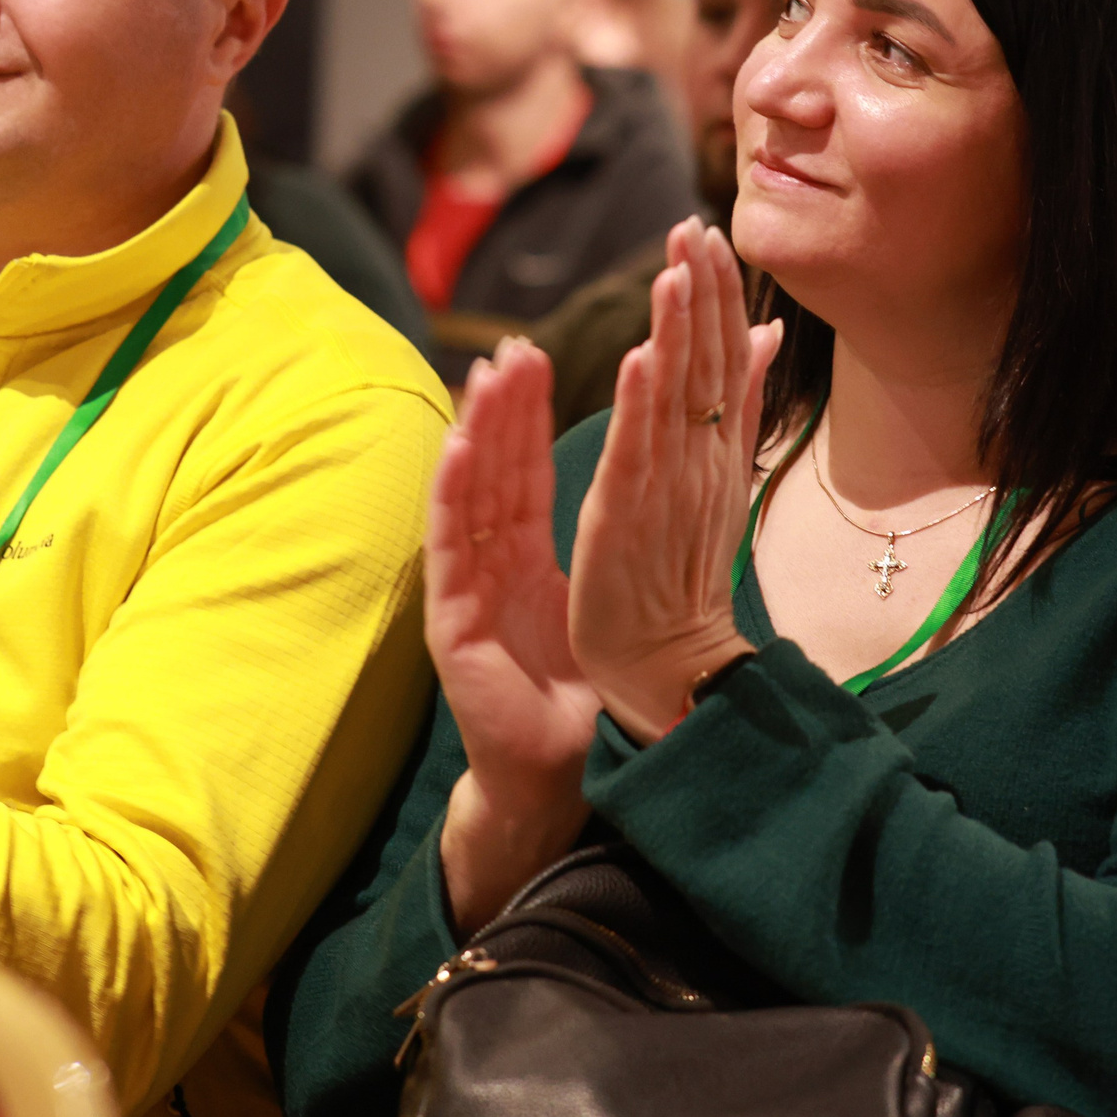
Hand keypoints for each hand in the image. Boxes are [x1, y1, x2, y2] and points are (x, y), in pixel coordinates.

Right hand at [428, 338, 601, 931]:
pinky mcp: (450, 621)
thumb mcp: (612, 594)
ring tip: (486, 375)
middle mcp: (490, 563)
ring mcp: (466, 588)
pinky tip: (455, 446)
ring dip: (474, 431)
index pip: (523, 469)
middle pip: (492, 470)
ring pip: (467, 494)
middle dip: (500, 407)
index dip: (527, 415)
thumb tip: (669, 480)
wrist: (565, 770)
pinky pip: (448, 546)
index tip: (537, 355)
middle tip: (512, 346)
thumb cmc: (589, 690)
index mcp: (525, 555)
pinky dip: (448, 492)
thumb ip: (626, 531)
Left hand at [569, 219, 780, 740]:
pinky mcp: (631, 517)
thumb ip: (744, 404)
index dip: (716, 293)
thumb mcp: (721, 475)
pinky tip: (642, 355)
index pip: (724, 355)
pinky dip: (643, 404)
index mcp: (718, 446)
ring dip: (678, 330)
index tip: (706, 232)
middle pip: (708, 363)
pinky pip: (640, 453)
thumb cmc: (686, 570)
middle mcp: (701, 458)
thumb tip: (768, 334)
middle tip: (692, 226)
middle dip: (701, 293)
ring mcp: (669, 487)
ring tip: (675, 267)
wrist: (672, 659)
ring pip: (678, 396)